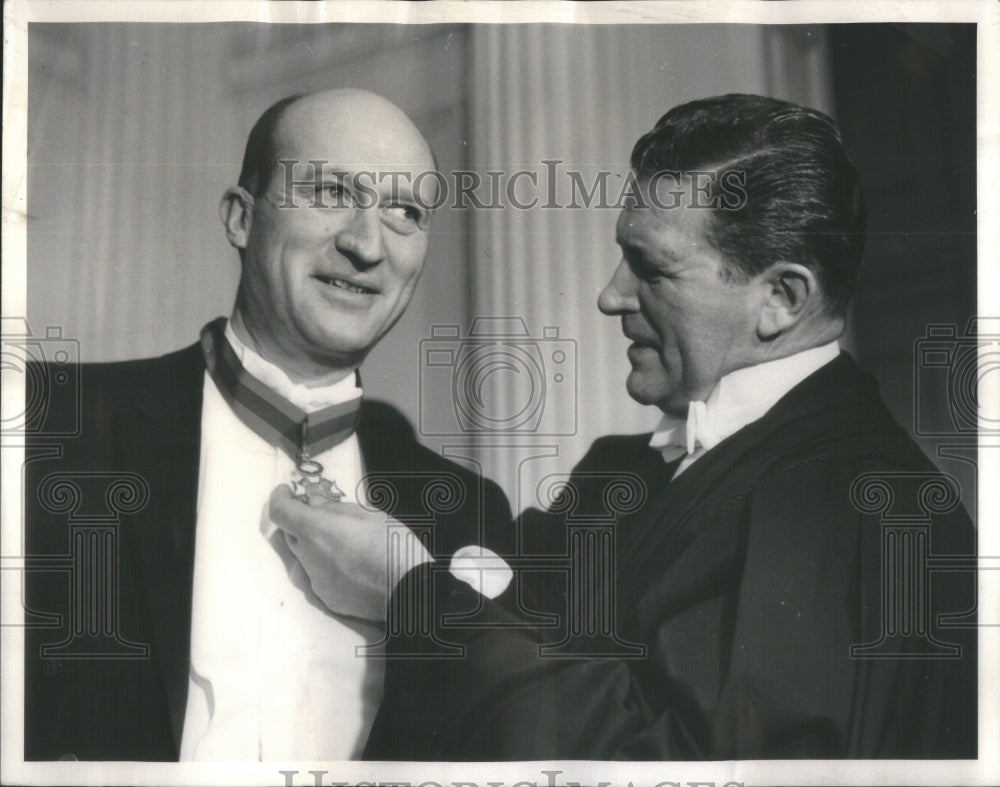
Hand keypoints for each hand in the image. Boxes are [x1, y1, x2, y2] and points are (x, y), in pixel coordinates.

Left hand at [268, 485, 432, 620]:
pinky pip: (318, 576)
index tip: (287, 491)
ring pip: (305, 556)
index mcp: (316, 530)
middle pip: (291, 534)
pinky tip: (353, 565)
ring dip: (315, 545)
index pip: (280, 511)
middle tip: (324, 515)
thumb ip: (334, 508)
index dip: (280, 498)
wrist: (410, 591)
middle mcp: (308, 557)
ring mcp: (316, 581)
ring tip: (346, 542)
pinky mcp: (327, 598)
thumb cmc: (393, 545)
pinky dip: (327, 566)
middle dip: (301, 522)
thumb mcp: (368, 515)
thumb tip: (313, 502)